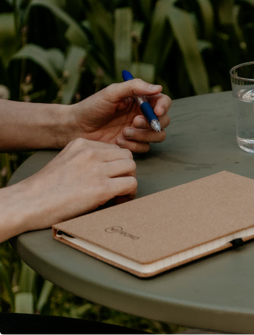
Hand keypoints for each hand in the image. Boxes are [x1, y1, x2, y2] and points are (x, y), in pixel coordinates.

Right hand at [4, 138, 135, 237]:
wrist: (28, 203)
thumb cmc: (45, 188)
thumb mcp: (66, 161)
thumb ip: (86, 159)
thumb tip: (110, 169)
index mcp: (82, 143)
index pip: (114, 149)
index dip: (117, 164)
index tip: (111, 177)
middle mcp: (91, 152)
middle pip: (127, 156)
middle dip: (126, 171)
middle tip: (119, 186)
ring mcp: (97, 169)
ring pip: (131, 168)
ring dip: (129, 181)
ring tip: (119, 194)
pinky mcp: (101, 187)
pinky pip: (131, 184)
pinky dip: (129, 194)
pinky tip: (119, 201)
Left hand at [70, 80, 171, 152]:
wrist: (76, 128)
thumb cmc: (92, 107)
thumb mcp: (111, 92)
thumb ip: (134, 87)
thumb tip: (158, 87)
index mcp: (140, 101)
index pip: (163, 101)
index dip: (164, 107)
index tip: (156, 111)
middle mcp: (143, 115)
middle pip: (164, 121)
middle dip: (151, 123)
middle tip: (134, 122)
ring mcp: (139, 131)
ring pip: (158, 136)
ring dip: (143, 135)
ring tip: (124, 132)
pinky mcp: (133, 144)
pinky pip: (145, 148)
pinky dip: (133, 145)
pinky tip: (118, 141)